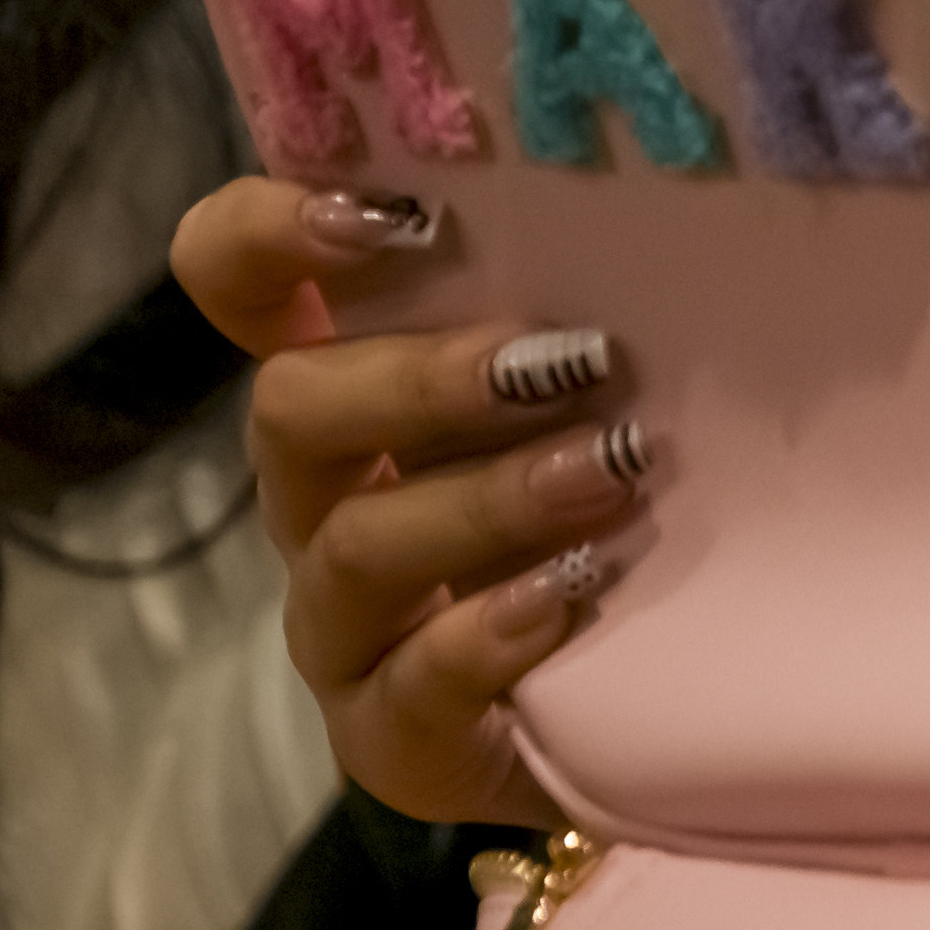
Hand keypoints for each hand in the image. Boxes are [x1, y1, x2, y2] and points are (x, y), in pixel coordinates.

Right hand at [171, 177, 644, 827]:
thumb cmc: (626, 489)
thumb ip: (600, 290)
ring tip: (615, 467)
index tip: (391, 214)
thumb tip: (692, 196)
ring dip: (486, 498)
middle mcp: (324, 492)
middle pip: (291, 408)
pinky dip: (485, 633)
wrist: (645, 697)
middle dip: (424, 377)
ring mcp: (344, 622)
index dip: (268, 231)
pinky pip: (406, 688)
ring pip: (353, 544)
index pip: (237, 280)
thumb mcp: (606, 379)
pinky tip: (569, 598)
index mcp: (356, 381)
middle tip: (573, 359)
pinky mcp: (389, 734)